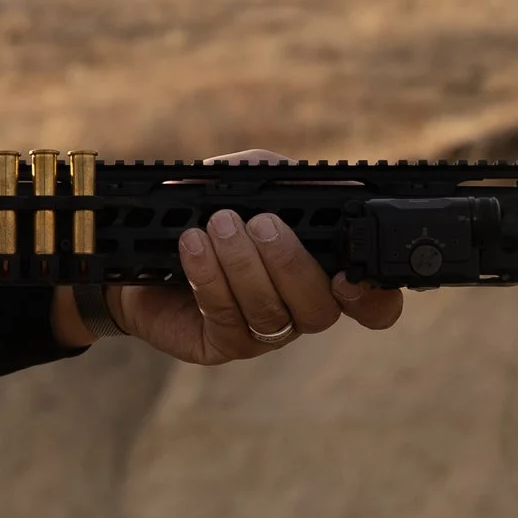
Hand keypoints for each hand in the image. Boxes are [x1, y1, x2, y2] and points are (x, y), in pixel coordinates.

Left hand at [68, 149, 404, 363]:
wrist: (144, 252)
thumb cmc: (207, 213)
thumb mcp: (240, 182)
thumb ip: (268, 174)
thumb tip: (285, 173)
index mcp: (323, 269)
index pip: (372, 302)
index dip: (373, 299)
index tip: (348, 278)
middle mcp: (301, 308)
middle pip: (320, 308)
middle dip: (291, 262)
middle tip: (261, 223)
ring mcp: (264, 332)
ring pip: (270, 312)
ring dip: (243, 264)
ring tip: (218, 225)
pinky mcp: (223, 345)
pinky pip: (226, 317)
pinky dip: (209, 276)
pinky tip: (192, 245)